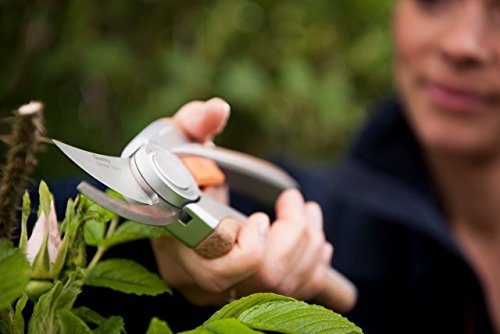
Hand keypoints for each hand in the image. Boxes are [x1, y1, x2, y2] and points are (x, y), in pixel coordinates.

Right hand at [150, 98, 332, 305]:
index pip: (219, 270)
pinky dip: (316, 269)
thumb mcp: (177, 141)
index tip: (261, 215)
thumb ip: (193, 123)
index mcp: (179, 246)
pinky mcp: (247, 292)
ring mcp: (226, 292)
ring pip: (283, 288)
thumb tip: (217, 108)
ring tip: (308, 212)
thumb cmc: (173, 172)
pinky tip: (317, 242)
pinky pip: (292, 295)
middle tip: (296, 202)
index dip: (251, 248)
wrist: (168, 205)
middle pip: (264, 279)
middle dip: (296, 237)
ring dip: (311, 246)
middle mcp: (202, 280)